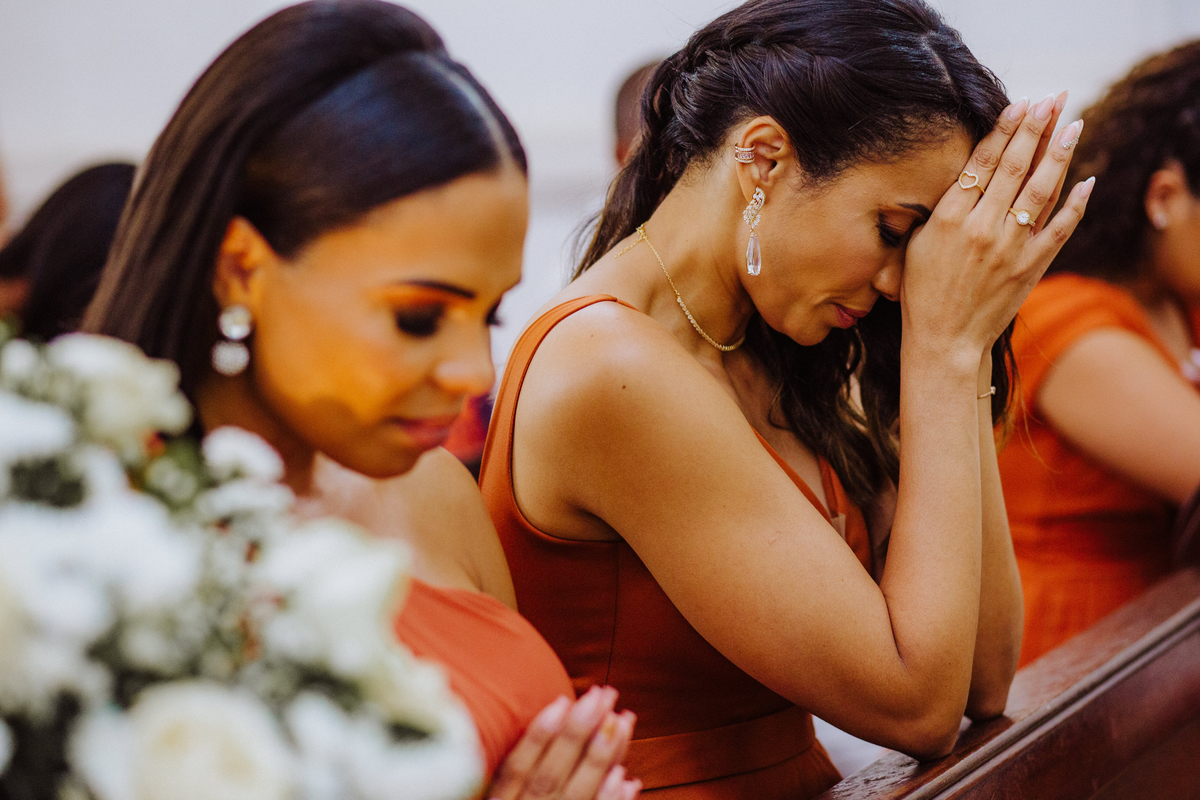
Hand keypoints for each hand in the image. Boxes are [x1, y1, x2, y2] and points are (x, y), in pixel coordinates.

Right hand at [489, 686, 640, 799]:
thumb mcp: (497, 791)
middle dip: (578, 734)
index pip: (515, 768)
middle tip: (603, 696)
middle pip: (549, 777)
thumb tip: (554, 713)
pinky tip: (627, 778)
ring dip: (601, 758)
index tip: (562, 701)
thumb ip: (516, 765)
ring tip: (622, 721)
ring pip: (576, 796)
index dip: (537, 736)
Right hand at [902, 93, 1092, 358]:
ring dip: (1060, 153)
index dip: (1005, 130)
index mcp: (949, 219)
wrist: (944, 341)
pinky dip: (1077, 203)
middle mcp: (982, 228)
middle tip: (1053, 98)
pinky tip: (1088, 180)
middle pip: (1015, 167)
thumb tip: (963, 176)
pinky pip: (1060, 228)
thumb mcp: (917, 245)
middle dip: (1036, 128)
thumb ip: (940, 210)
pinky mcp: (1030, 267)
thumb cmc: (922, 293)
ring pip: (1042, 190)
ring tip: (1074, 124)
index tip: (1021, 104)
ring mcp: (1010, 248)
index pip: (983, 163)